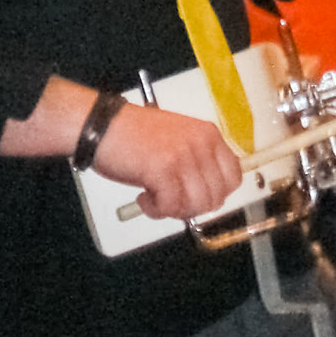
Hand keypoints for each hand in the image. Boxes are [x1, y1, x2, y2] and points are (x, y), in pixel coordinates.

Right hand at [91, 102, 243, 219]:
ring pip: (196, 205)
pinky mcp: (163, 170)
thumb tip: (208, 195)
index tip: (196, 197)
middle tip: (170, 201)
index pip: (233, 177)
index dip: (216, 194)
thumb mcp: (178, 140)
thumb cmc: (134, 135)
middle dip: (192, 207)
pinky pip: (171, 206)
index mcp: (209, 135)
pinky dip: (156, 210)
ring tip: (155, 199)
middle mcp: (201, 144)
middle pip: (215, 196)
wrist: (102, 126)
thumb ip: (197, 161)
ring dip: (174, 210)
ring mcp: (183, 156)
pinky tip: (144, 198)